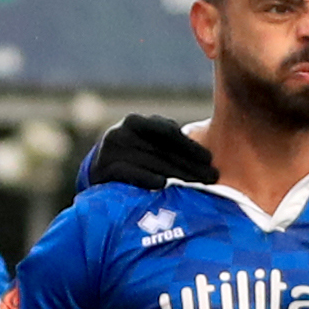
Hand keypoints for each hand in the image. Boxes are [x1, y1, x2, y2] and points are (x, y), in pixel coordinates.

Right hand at [79, 115, 215, 189]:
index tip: (209, 159)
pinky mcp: (102, 170)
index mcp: (135, 122)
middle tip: (212, 177)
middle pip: (162, 150)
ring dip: (175, 175)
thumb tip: (205, 155)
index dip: (190, 146)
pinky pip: (127, 173)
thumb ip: (168, 142)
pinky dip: (145, 178)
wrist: (96, 173)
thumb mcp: (147, 143)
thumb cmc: (131, 157)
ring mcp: (110, 151)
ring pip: (149, 162)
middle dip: (190, 165)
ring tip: (196, 185)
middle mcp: (121, 133)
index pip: (168, 132)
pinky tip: (162, 185)